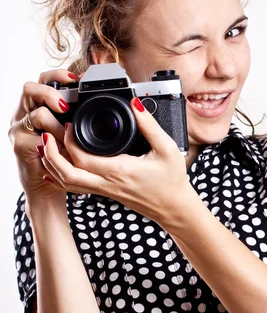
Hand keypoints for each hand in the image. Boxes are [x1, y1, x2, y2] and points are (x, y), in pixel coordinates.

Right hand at [8, 69, 80, 201]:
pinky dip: (52, 138)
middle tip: (65, 105)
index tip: (78, 78)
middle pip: (31, 88)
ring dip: (55, 121)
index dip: (59, 75)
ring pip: (35, 112)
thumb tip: (116, 107)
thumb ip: (80, 118)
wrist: (46, 185)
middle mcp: (25, 112)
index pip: (44, 79)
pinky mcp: (20, 143)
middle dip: (50, 92)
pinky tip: (61, 143)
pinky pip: (37, 135)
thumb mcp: (73, 133)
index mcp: (38, 104)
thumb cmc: (62, 157)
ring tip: (67, 131)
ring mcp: (19, 127)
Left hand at [38, 98, 191, 224]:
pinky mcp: (106, 193)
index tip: (69, 124)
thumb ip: (150, 125)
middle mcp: (108, 183)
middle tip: (48, 135)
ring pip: (68, 183)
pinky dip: (61, 178)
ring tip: (47, 147)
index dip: (69, 141)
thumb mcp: (167, 148)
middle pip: (67, 174)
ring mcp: (105, 190)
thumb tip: (135, 104)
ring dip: (52, 166)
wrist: (174, 208)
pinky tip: (54, 171)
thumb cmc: (172, 180)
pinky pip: (77, 188)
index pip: (82, 158)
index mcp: (120, 170)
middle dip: (51, 155)